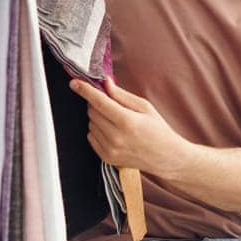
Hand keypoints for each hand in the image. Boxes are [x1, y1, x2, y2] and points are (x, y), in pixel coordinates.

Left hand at [72, 76, 187, 172]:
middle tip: (111, 103)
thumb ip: (122, 95)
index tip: (74, 83)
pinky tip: (113, 131)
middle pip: (92, 112)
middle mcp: (116, 137)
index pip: (99, 102)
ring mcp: (110, 149)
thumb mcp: (144, 107)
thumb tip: (106, 83)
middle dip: (97, 104)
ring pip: (91, 124)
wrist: (165, 157)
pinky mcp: (106, 158)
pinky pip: (91, 137)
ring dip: (98, 118)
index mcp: (127, 121)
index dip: (85, 90)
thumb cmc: (158, 130)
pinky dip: (98, 130)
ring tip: (116, 120)